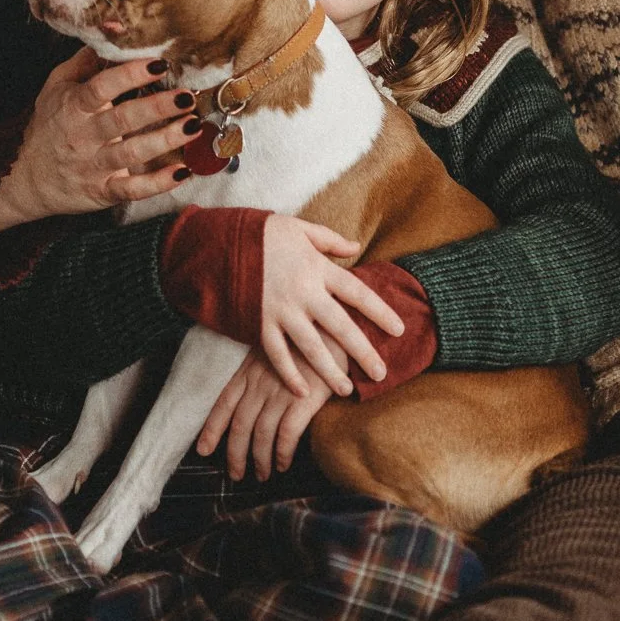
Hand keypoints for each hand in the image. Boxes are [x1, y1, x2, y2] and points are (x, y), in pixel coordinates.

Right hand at [0, 48, 194, 232]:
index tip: (159, 64)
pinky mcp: (102, 191)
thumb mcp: (58, 86)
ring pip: (131, 154)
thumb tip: (114, 26)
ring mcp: (93, 166)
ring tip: (193, 126)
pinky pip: (131, 190)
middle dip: (156, 107)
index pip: (101, 87)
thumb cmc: (50, 123)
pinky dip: (158, 184)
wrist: (27, 178)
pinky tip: (183, 172)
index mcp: (73, 106)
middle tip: (187, 96)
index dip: (130, 75)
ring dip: (165, 141)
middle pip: (121, 120)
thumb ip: (87, 60)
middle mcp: (83, 136)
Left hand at [196, 347, 325, 480]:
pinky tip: (283, 464)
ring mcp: (280, 393)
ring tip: (262, 475)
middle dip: (235, 454)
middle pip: (240, 426)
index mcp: (249, 371)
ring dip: (260, 460)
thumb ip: (261, 372)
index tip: (202, 450)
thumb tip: (255, 400)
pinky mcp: (303, 401)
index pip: (223, 404)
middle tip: (236, 475)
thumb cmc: (306, 339)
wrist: (333, 329)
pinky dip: (282, 453)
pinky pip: (286, 435)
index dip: (212, 429)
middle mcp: (260, 384)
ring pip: (261, 435)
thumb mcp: (274, 350)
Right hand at [257, 218, 404, 394]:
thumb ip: (330, 240)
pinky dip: (288, 374)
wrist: (221, 241)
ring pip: (311, 347)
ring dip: (329, 371)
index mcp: (317, 268)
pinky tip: (302, 392)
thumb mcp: (300, 228)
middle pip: (340, 326)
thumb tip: (356, 247)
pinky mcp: (258, 323)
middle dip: (362, 351)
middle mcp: (303, 292)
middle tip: (381, 374)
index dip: (380, 311)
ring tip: (345, 390)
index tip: (399, 330)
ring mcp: (280, 310)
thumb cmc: (263, 233)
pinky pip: (276, 354)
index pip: (357, 293)